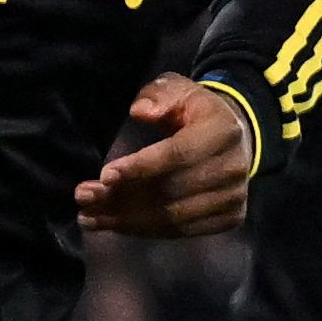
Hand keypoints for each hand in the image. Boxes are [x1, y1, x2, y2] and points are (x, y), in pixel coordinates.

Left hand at [74, 75, 254, 239]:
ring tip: (90, 217)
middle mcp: (233, 169)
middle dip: (122, 198)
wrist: (237, 138)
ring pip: (172, 217)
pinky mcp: (230, 218)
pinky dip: (145, 230)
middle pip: (170, 191)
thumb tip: (140, 111)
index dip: (140, 167)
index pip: (177, 154)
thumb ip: (158, 95)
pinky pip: (180, 231)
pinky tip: (116, 224)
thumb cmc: (197, 112)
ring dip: (127, 220)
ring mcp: (233, 197)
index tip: (104, 176)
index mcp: (222, 131)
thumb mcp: (178, 89)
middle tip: (84, 198)